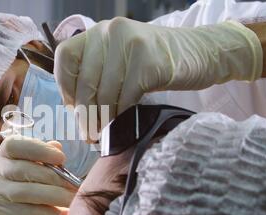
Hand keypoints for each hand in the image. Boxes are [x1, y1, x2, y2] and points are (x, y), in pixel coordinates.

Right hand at [0, 135, 76, 214]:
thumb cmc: (23, 206)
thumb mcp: (35, 181)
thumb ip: (43, 163)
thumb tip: (57, 146)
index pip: (14, 144)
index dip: (38, 149)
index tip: (61, 158)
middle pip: (22, 168)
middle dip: (53, 177)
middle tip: (73, 185)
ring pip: (25, 191)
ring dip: (54, 195)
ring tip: (71, 200)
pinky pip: (26, 212)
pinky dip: (47, 213)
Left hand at [54, 17, 261, 141]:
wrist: (200, 52)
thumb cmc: (154, 63)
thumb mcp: (119, 61)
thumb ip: (96, 76)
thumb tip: (76, 112)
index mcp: (97, 32)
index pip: (65, 58)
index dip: (66, 88)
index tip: (74, 109)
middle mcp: (109, 31)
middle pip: (85, 81)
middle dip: (85, 113)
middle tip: (88, 134)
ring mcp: (130, 43)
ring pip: (105, 92)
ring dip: (103, 119)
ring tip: (104, 133)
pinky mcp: (149, 60)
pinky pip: (127, 96)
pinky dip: (123, 114)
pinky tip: (124, 122)